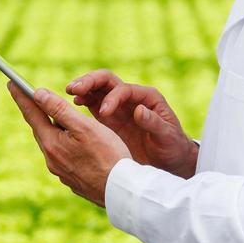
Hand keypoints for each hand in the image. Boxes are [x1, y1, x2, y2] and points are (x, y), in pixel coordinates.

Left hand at [8, 82, 129, 207]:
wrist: (121, 191)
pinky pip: (63, 156)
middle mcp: (52, 160)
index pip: (31, 114)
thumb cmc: (108, 155)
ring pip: (53, 143)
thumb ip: (59, 109)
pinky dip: (64, 143)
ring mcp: (61, 171)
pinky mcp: (72, 179)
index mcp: (52, 144)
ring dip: (52, 128)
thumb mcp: (85, 126)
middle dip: (36, 112)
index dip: (21, 97)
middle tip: (29, 96)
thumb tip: (37, 94)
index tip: (11, 83)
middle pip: (41, 129)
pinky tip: (74, 143)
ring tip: (54, 117)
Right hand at [66, 70, 198, 179]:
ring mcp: (118, 107)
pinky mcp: (108, 119)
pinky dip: (82, 102)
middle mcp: (130, 98)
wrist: (170, 161)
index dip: (112, 98)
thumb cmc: (172, 147)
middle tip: (74, 89)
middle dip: (90, 82)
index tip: (104, 112)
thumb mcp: (167, 136)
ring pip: (96, 90)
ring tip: (70, 92)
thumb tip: (139, 110)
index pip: (124, 90)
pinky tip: (72, 105)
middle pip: (107, 81)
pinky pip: (92, 105)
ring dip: (83, 89)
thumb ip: (154, 123)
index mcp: (146, 97)